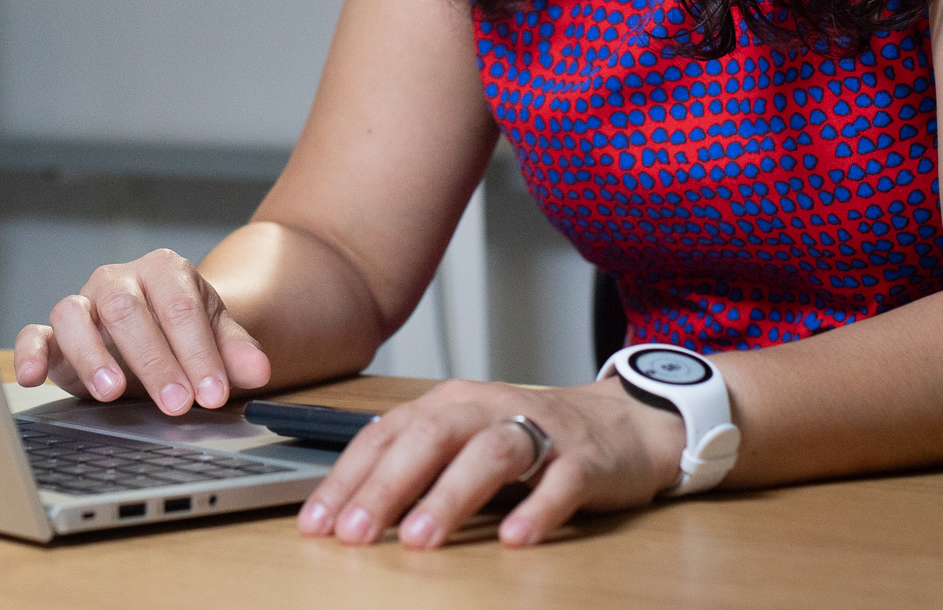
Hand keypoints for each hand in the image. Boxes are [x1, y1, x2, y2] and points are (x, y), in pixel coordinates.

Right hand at [12, 248, 272, 415]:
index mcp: (164, 271)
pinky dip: (28, 352)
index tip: (213, 392)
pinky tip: (32, 378)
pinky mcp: (53, 335)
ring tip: (113, 394)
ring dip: (93, 356)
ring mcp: (83, 304)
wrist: (160, 330)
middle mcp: (118, 280)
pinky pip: (33, 334)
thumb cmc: (187, 333)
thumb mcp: (218, 338)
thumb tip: (258, 371)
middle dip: (155, 361)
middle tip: (178, 404)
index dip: (198, 351)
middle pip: (129, 311)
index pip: (180, 306)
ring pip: (75, 315)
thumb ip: (237, 352)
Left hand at [297, 376, 688, 547]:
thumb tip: (351, 510)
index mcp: (450, 404)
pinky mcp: (586, 459)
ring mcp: (540, 430)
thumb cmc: (529, 437)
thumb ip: (417, 466)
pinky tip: (514, 538)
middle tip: (357, 533)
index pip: (387, 434)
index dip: (349, 478)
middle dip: (387, 486)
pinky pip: (561, 482)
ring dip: (450, 496)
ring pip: (490, 453)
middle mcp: (488, 408)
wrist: (622, 422)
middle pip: (431, 437)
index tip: (319, 522)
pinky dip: (537, 509)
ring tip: (421, 540)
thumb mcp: (465, 441)